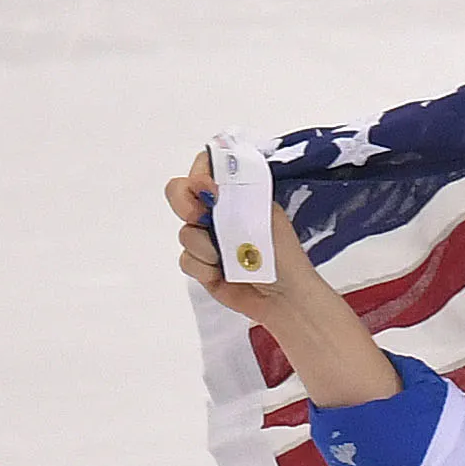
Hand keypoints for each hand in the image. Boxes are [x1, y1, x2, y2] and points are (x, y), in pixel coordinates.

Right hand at [168, 147, 400, 408]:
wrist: (285, 298)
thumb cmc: (282, 254)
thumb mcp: (264, 217)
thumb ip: (236, 198)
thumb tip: (208, 188)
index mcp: (236, 194)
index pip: (206, 167)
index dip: (199, 173)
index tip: (207, 189)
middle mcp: (217, 213)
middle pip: (179, 193)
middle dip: (184, 203)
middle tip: (200, 217)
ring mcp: (206, 239)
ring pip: (185, 232)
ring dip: (205, 247)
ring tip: (228, 260)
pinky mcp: (201, 266)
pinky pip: (186, 260)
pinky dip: (203, 268)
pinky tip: (221, 275)